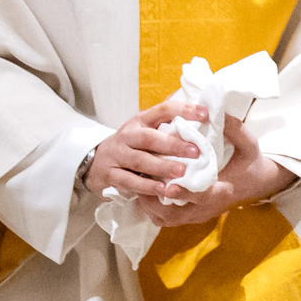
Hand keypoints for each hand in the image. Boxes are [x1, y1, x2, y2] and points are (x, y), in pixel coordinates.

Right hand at [84, 98, 205, 201]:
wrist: (94, 163)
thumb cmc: (131, 146)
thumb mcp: (145, 131)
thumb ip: (167, 125)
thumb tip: (201, 114)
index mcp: (140, 121)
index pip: (162, 110)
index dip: (184, 110)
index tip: (205, 114)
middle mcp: (127, 135)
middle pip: (149, 137)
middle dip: (173, 144)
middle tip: (195, 151)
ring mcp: (117, 155)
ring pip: (139, 160)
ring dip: (162, 166)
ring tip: (181, 172)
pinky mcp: (110, 175)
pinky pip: (129, 181)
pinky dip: (147, 186)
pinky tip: (162, 189)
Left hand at [135, 114, 296, 227]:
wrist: (255, 183)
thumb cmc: (249, 162)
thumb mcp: (249, 144)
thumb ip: (234, 130)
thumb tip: (213, 112)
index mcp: (223, 190)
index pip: (202, 197)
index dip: (185, 193)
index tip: (170, 187)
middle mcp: (207, 208)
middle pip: (175, 213)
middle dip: (155, 199)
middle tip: (141, 179)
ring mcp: (196, 215)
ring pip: (165, 217)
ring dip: (149, 201)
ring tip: (138, 180)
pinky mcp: (189, 216)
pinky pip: (164, 218)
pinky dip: (152, 206)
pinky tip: (147, 188)